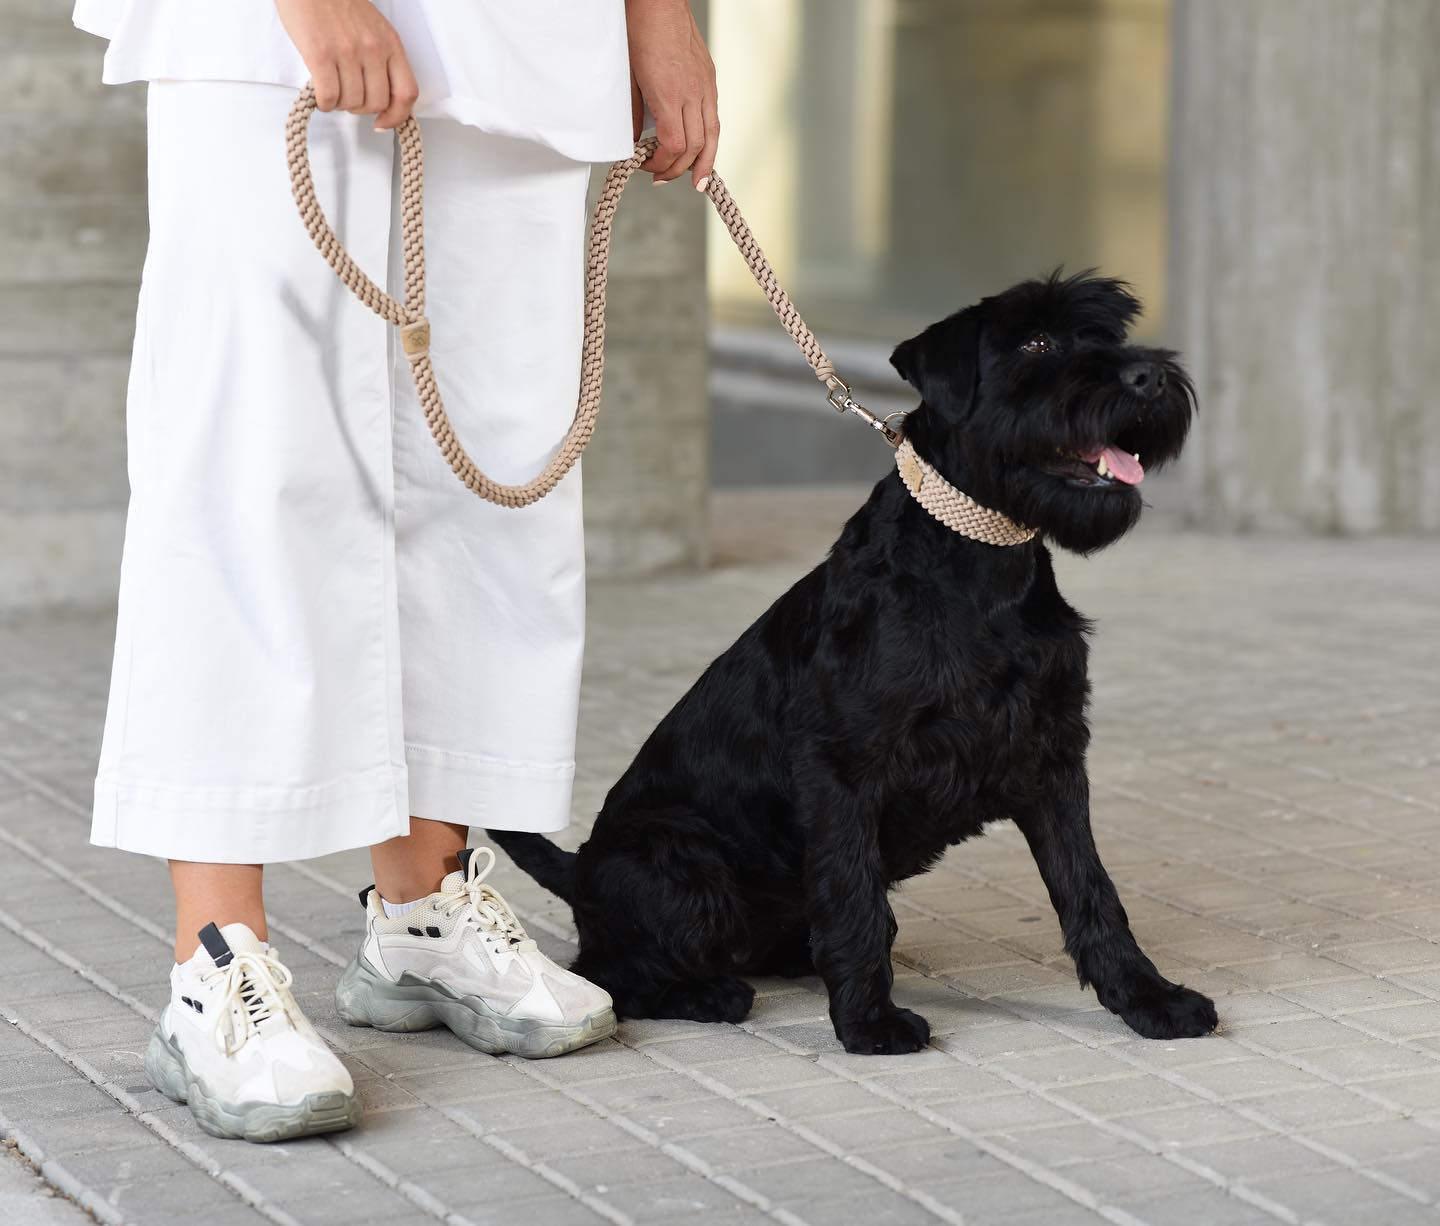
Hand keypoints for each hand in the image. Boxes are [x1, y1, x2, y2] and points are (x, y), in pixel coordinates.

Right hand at [275, 0, 418, 130]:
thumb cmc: (338, 3)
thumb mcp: (373, 28)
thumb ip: (382, 58)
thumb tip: (382, 94)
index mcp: (390, 43)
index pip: (406, 93)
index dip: (397, 116)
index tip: (383, 122)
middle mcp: (372, 49)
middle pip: (377, 103)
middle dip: (361, 109)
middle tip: (349, 99)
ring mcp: (347, 52)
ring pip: (352, 103)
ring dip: (340, 105)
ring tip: (332, 91)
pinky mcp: (320, 54)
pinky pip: (328, 96)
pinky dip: (324, 103)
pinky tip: (320, 95)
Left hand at [626, 0, 719, 188]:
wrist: (658, 0)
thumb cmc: (639, 30)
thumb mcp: (627, 77)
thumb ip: (632, 113)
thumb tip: (634, 140)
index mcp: (669, 95)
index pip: (673, 145)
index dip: (661, 164)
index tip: (646, 166)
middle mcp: (692, 93)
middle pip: (694, 147)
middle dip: (678, 169)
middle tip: (663, 177)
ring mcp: (705, 85)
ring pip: (712, 135)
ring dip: (705, 162)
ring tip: (698, 180)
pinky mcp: (709, 77)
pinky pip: (714, 116)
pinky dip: (709, 138)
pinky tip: (701, 147)